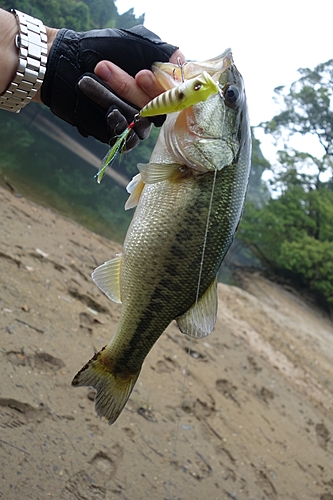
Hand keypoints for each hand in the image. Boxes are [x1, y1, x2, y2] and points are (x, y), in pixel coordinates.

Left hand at [41, 25, 180, 145]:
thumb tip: (183, 63)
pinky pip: (129, 139)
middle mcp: (151, 103)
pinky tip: (108, 110)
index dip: (160, 88)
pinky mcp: (120, 133)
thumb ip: (164, 51)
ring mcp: (136, 120)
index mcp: (160, 83)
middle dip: (130, 89)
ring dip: (117, 98)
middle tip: (105, 68)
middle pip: (157, 109)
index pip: (174, 95)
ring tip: (93, 77)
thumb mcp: (137, 41)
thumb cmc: (100, 47)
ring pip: (142, 122)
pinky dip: (119, 123)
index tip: (141, 74)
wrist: (65, 62)